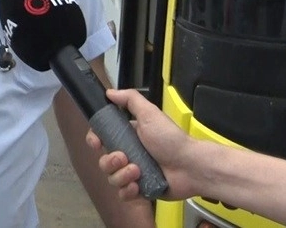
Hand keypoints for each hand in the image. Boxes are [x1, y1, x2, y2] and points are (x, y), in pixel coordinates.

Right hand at [85, 89, 199, 201]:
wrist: (191, 166)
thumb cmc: (171, 139)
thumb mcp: (150, 113)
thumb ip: (130, 99)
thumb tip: (110, 92)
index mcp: (128, 136)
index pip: (102, 138)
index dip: (95, 140)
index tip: (96, 143)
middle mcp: (129, 155)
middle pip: (104, 160)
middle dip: (110, 161)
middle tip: (123, 158)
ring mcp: (134, 173)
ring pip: (112, 178)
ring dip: (121, 175)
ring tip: (137, 172)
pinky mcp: (141, 190)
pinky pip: (123, 194)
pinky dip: (128, 190)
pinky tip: (138, 186)